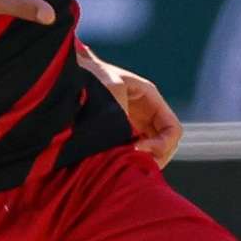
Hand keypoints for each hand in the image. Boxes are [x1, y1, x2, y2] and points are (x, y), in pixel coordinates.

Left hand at [83, 49, 183, 165]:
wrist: (68, 75)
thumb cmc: (90, 77)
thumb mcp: (111, 91)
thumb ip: (125, 116)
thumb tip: (135, 147)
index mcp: (150, 97)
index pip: (172, 129)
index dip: (162, 145)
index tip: (138, 150)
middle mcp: (146, 111)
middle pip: (166, 144)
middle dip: (155, 157)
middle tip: (134, 165)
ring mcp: (135, 122)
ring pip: (152, 150)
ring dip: (143, 161)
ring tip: (125, 165)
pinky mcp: (121, 132)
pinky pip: (136, 151)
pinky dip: (132, 160)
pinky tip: (118, 162)